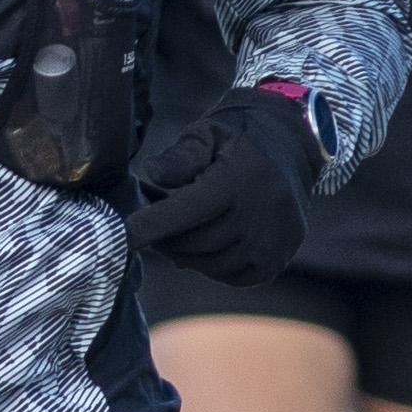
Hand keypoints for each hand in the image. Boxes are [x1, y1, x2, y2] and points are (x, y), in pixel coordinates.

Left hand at [128, 85, 319, 284]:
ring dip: (187, 254)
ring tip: (180, 233)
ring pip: (211, 265)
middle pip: (194, 243)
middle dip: (166, 238)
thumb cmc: (238, 141)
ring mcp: (272, 240)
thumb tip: (150, 173)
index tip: (119, 237)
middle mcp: (259, 213)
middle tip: (153, 225)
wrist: (292, 151)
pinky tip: (209, 245)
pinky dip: (213, 266)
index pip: (185, 211)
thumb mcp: (207, 135)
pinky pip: (232, 276)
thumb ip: (179, 156)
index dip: (149, 226)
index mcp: (236, 179)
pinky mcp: (277, 259)